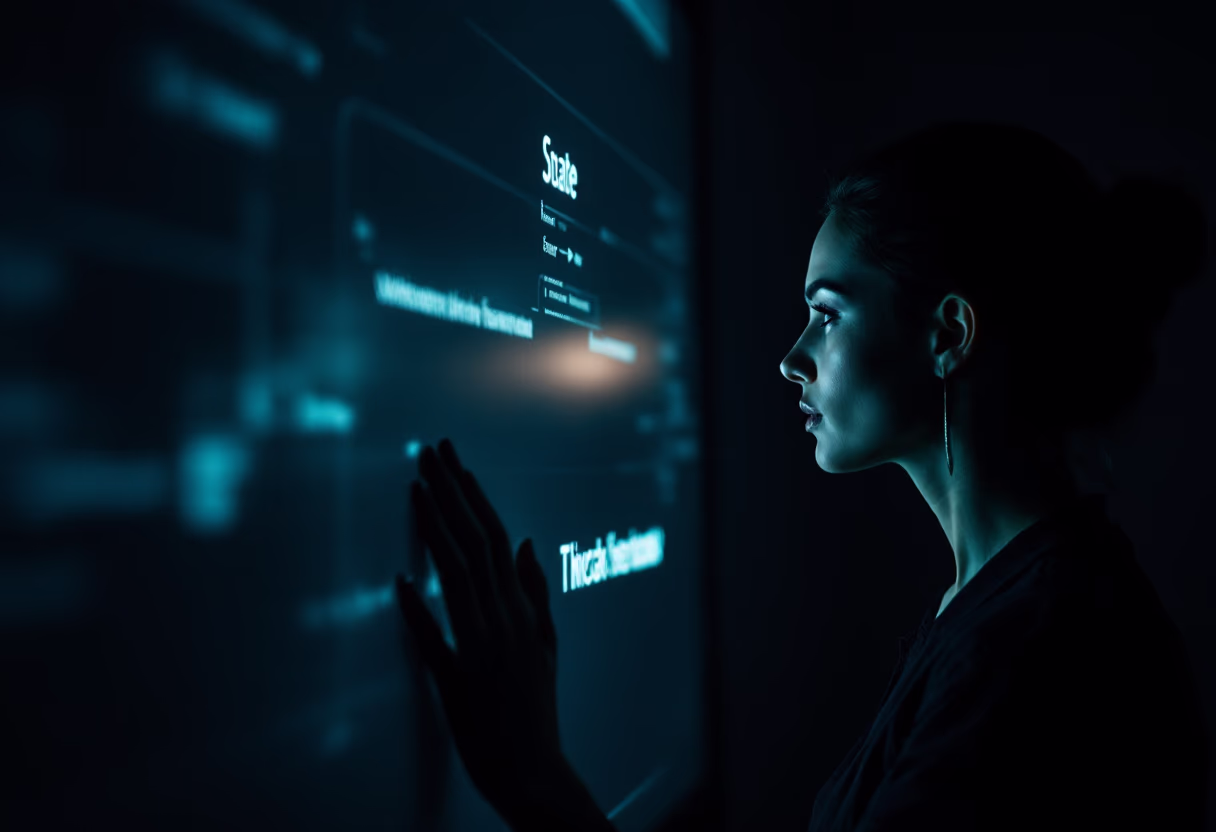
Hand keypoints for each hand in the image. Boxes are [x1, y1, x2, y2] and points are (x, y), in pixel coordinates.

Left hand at [395, 439, 565, 822]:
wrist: (533, 772)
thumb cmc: (536, 708)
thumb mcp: (547, 645)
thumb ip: (536, 592)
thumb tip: (526, 542)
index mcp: (524, 610)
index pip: (497, 539)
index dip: (474, 498)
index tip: (455, 463)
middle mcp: (504, 621)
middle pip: (476, 543)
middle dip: (451, 492)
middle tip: (429, 451)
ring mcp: (481, 651)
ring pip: (458, 576)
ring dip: (436, 528)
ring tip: (416, 486)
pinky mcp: (457, 683)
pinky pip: (434, 641)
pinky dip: (417, 609)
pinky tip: (399, 578)